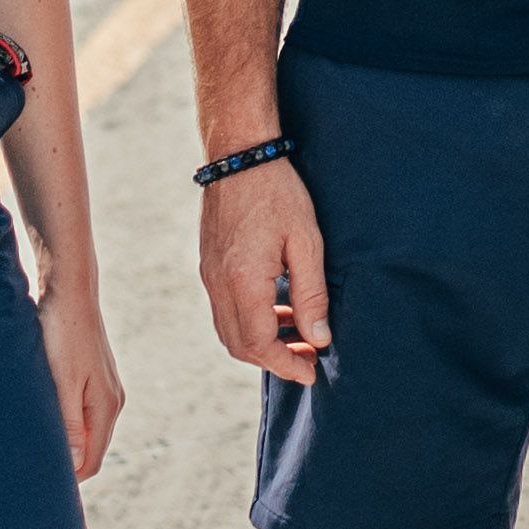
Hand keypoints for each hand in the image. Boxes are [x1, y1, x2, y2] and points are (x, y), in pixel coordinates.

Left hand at [37, 272, 125, 478]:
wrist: (68, 290)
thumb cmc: (62, 334)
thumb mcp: (62, 384)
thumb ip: (69, 426)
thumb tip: (76, 467)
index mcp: (107, 407)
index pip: (91, 462)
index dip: (67, 480)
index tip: (37, 485)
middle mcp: (111, 400)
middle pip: (89, 449)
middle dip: (64, 464)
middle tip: (27, 472)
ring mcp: (103, 386)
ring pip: (83, 430)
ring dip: (63, 441)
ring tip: (29, 446)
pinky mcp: (91, 375)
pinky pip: (79, 412)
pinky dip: (62, 421)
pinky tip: (39, 416)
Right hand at [199, 153, 330, 383]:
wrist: (240, 156)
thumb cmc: (279, 193)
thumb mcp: (307, 242)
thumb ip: (311, 294)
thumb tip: (319, 339)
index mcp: (243, 282)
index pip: (259, 345)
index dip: (285, 365)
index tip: (311, 372)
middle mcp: (219, 285)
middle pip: (240, 345)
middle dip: (274, 359)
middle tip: (309, 358)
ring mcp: (209, 276)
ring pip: (230, 331)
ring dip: (262, 342)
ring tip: (299, 335)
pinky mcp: (209, 266)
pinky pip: (225, 310)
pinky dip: (250, 322)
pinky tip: (279, 309)